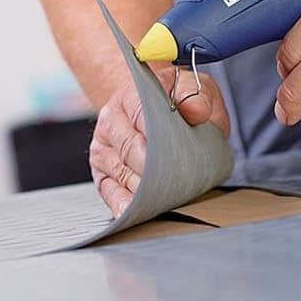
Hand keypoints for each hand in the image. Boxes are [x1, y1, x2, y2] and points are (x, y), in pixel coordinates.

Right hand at [90, 68, 229, 216]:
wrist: (157, 107)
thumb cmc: (176, 101)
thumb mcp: (195, 88)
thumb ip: (198, 96)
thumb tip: (196, 111)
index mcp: (131, 95)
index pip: (141, 116)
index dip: (161, 138)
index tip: (179, 155)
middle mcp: (110, 120)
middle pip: (130, 150)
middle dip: (156, 169)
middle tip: (179, 181)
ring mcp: (103, 147)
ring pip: (121, 173)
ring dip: (144, 189)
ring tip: (167, 197)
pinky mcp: (102, 171)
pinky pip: (108, 191)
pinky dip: (122, 203)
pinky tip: (135, 211)